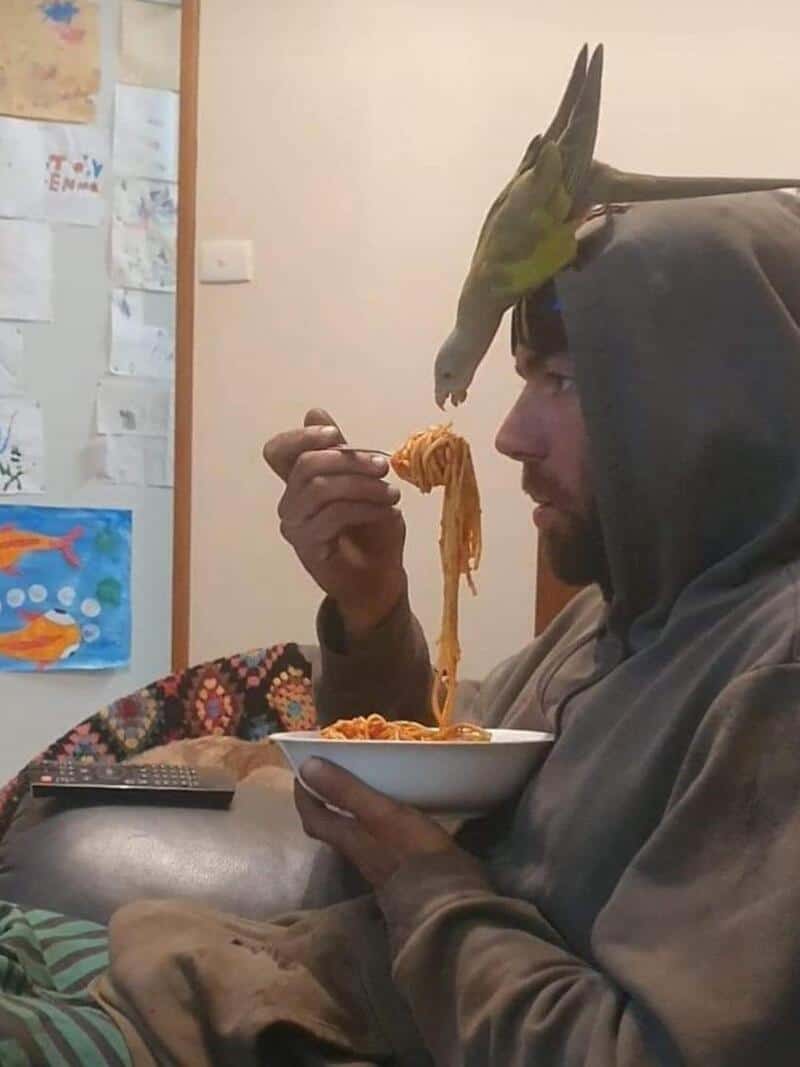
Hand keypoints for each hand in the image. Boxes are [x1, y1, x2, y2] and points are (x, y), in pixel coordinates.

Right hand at [263, 409, 406, 637]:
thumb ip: (342, 452)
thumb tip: (315, 412)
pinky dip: (366, 507)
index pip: (278, 451)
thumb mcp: (364, 482)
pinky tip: (388, 511)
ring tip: (392, 493)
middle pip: (306, 465)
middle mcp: (289, 503)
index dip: (301, 437)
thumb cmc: (372, 529)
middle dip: (349, 460)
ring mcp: (295, 526)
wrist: (381, 577)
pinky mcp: (308, 547)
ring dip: (362, 485)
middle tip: (383, 466)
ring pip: (320, 488)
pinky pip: (333, 515)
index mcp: (298, 483)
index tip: (335, 433)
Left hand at [295, 758, 458, 889]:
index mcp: (347, 838)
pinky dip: (371, 820)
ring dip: (346, 810)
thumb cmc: (412, 850)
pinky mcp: (398, 866)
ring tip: (357, 786)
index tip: (302, 769)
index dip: (303, 793)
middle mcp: (356, 851)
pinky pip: (373, 837)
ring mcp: (377, 862)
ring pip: (350, 832)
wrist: (445, 896)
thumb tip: (306, 767)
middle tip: (327, 775)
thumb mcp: (380, 812)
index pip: (312, 816)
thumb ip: (346, 791)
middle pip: (328, 827)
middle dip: (322, 802)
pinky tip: (387, 812)